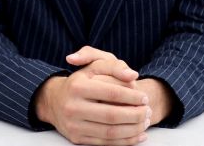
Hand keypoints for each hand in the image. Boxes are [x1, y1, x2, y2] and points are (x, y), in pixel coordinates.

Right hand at [36, 46, 150, 144]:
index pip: (111, 93)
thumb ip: (114, 66)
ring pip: (110, 132)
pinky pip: (105, 143)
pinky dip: (125, 141)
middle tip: (148, 111)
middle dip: (135, 115)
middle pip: (112, 115)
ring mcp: (74, 124)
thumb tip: (132, 75)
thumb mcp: (93, 66)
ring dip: (133, 130)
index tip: (145, 97)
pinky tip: (138, 135)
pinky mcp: (76, 138)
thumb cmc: (80, 82)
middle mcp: (73, 106)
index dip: (132, 96)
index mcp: (77, 86)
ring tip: (145, 122)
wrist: (55, 100)